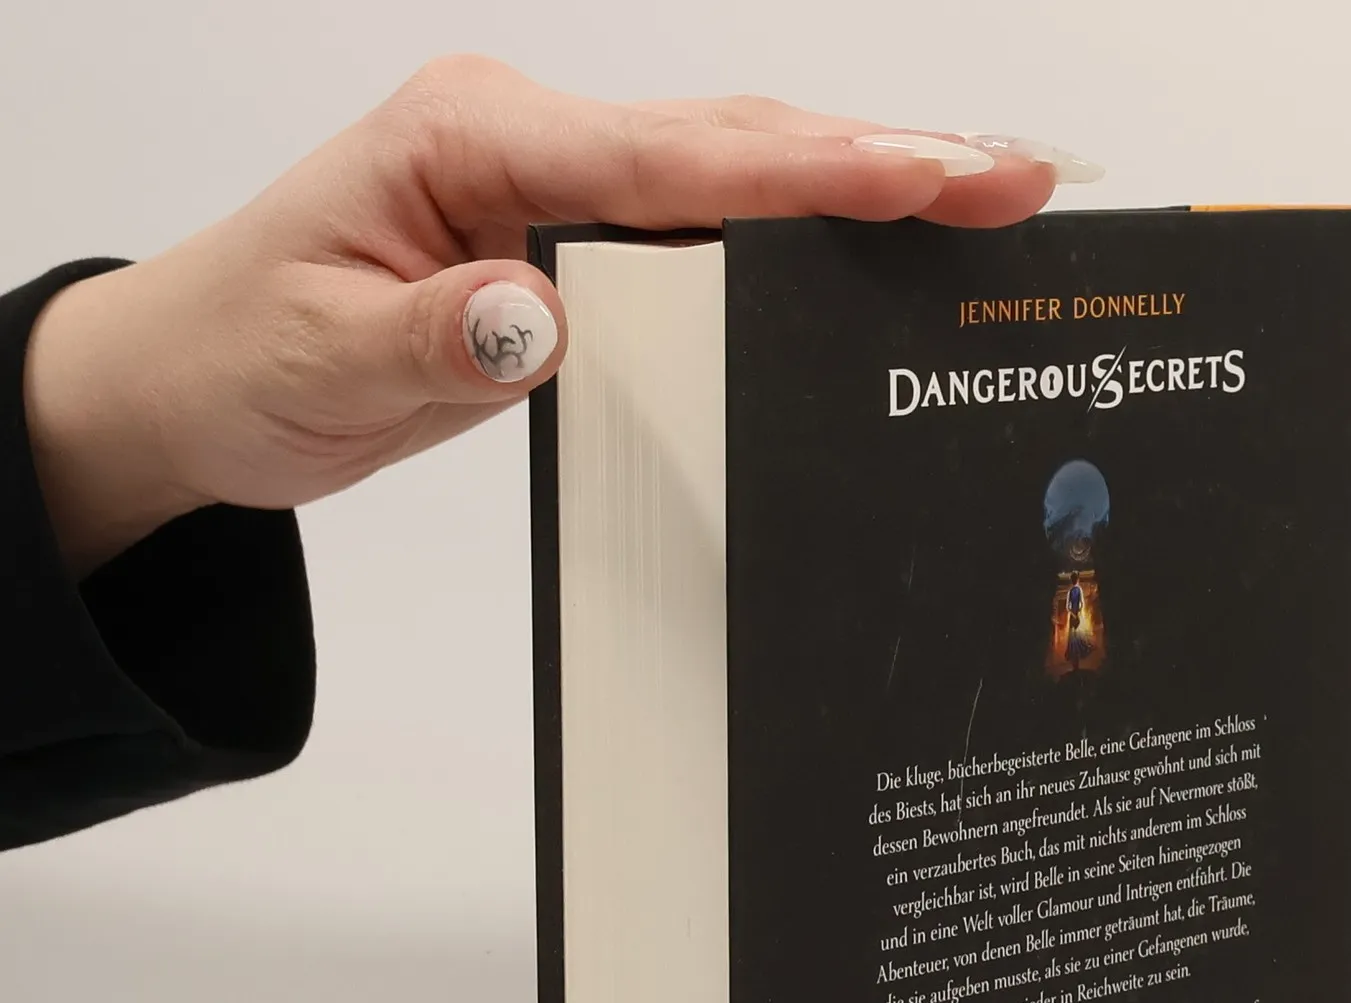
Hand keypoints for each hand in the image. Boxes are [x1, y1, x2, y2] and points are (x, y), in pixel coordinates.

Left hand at [22, 58, 1095, 574]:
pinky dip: (800, 226)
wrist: (192, 376)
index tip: (928, 176)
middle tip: (1019, 178)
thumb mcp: (323, 362)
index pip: (672, 155)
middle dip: (884, 155)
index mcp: (472, 140)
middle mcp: (527, 140)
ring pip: (735, 168)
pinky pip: (707, 224)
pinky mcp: (570, 239)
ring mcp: (554, 184)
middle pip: (733, 139)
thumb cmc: (243, 352)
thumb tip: (541, 313)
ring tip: (987, 195)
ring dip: (860, 179)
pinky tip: (870, 242)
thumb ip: (436, 338)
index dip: (810, 170)